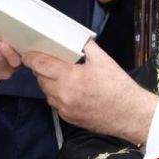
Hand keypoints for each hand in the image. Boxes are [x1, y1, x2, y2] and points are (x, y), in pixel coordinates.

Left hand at [24, 40, 156, 143]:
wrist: (131, 115)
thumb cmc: (119, 87)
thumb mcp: (104, 60)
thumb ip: (87, 47)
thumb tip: (78, 39)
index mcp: (70, 78)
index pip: (41, 65)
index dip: (31, 58)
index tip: (27, 54)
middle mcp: (63, 95)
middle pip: (41, 79)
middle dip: (40, 69)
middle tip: (46, 62)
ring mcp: (65, 109)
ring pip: (47, 93)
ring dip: (48, 83)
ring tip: (58, 75)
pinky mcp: (69, 119)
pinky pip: (55, 104)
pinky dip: (57, 95)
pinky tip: (67, 90)